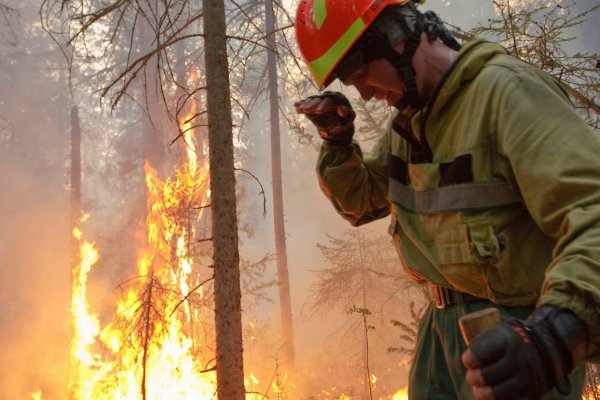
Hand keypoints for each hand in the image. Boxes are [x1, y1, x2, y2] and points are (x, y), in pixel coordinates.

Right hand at [294, 91, 354, 145]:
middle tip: (306, 110)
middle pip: (319, 99)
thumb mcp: (349, 118)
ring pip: (312, 100)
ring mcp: (320, 100)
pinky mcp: (313, 105)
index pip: (330, 99)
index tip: (318, 111)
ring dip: (305, 105)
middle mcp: (328, 97)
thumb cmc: (345, 121)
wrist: (337, 126)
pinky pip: (307, 103)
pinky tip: (296, 105)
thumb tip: (341, 109)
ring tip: (299, 109)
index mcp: (338, 98)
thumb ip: (346, 113)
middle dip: (312, 104)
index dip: (324, 105)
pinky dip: (302, 105)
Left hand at [461, 306, 587, 399]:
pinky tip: (494, 398)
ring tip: (479, 391)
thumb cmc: (510, 340)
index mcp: (507, 339)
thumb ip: (481, 344)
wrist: (546, 347)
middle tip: (471, 377)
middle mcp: (519, 358)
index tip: (468, 361)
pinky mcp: (534, 393)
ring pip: (497, 393)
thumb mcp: (498, 332)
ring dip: (482, 394)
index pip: (479, 354)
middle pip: (485, 376)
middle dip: (473, 378)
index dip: (469, 360)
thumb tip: (468, 362)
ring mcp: (528, 377)